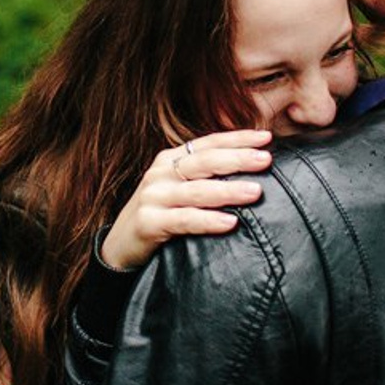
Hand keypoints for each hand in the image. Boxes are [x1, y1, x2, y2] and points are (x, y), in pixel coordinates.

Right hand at [99, 130, 271, 269]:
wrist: (118, 246)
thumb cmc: (159, 214)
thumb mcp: (178, 188)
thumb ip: (204, 176)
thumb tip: (251, 167)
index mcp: (170, 159)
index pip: (208, 143)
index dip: (237, 139)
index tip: (266, 138)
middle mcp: (160, 173)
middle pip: (203, 161)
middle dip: (237, 158)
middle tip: (266, 159)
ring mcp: (153, 196)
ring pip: (196, 190)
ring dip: (228, 190)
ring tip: (255, 191)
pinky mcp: (148, 222)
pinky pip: (184, 220)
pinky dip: (208, 220)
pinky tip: (230, 223)